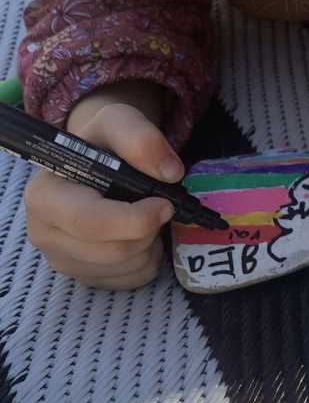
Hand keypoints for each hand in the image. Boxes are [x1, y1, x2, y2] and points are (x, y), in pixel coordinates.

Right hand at [24, 82, 183, 288]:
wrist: (93, 165)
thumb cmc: (101, 145)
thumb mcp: (118, 122)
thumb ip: (141, 138)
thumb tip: (170, 173)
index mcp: (44, 197)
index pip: (89, 223)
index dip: (135, 218)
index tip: (164, 203)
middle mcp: (45, 235)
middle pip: (113, 251)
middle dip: (147, 230)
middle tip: (157, 206)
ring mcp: (64, 261)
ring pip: (127, 267)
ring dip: (150, 243)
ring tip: (142, 215)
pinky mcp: (87, 278)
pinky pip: (133, 279)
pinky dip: (148, 259)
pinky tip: (138, 235)